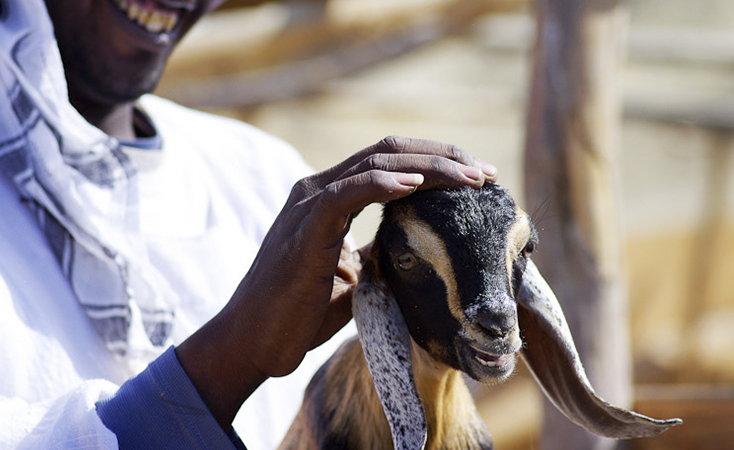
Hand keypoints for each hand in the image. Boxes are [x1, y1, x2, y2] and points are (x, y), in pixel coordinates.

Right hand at [176, 136, 496, 427]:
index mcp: (330, 197)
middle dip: (442, 157)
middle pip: (388, 152)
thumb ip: (380, 251)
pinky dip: (382, 184)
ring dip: (428, 167)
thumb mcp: (356, 275)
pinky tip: (416, 186)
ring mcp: (307, 204)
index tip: (477, 178)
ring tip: (469, 179)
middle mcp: (317, 189)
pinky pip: (345, 193)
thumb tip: (420, 245)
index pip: (389, 161)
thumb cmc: (301, 311)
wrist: (254, 340)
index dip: (435, 162)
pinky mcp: (303, 227)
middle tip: (485, 174)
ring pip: (374, 164)